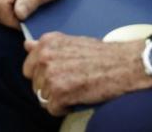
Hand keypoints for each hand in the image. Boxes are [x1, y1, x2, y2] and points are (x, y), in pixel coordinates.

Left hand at [23, 36, 151, 115]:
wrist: (124, 64)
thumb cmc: (101, 54)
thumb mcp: (70, 42)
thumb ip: (46, 46)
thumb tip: (27, 45)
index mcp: (46, 43)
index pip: (28, 67)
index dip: (42, 75)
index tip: (58, 76)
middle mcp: (45, 58)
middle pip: (35, 84)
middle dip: (49, 88)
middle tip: (69, 84)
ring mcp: (51, 76)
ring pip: (43, 98)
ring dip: (57, 99)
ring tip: (75, 90)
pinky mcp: (60, 93)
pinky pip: (52, 109)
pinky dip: (64, 108)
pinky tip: (77, 99)